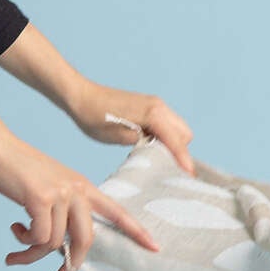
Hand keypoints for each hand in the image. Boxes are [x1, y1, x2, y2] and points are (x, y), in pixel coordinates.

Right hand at [0, 125, 160, 270]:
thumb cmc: (19, 170)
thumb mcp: (49, 189)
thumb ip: (61, 212)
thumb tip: (62, 247)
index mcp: (84, 187)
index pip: (117, 211)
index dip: (137, 231)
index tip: (155, 248)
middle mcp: (77, 190)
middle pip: (86, 239)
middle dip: (71, 266)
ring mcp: (60, 193)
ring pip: (55, 242)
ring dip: (32, 254)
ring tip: (15, 253)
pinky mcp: (40, 198)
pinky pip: (38, 237)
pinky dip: (24, 243)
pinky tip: (14, 230)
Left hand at [68, 83, 194, 174]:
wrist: (81, 95)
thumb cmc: (93, 115)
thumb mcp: (113, 136)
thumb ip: (139, 142)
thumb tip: (155, 150)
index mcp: (152, 113)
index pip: (176, 140)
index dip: (183, 159)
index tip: (189, 175)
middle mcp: (158, 107)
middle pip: (184, 134)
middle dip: (180, 150)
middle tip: (165, 165)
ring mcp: (155, 105)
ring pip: (177, 129)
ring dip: (173, 144)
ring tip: (154, 155)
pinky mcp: (150, 107)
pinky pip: (167, 125)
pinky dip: (165, 137)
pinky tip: (148, 145)